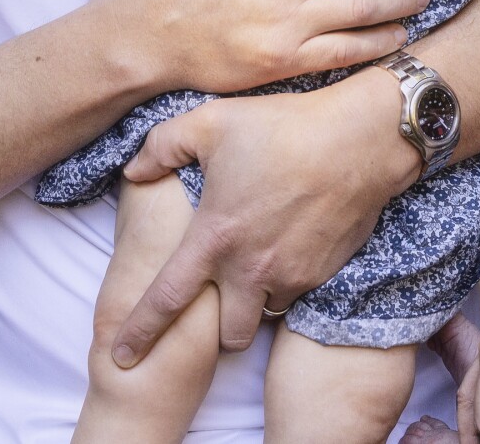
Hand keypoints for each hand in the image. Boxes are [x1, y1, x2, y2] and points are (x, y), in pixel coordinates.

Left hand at [110, 70, 419, 364]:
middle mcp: (252, 269)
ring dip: (258, 301)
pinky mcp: (324, 273)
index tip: (119, 357)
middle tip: (221, 296)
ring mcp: (292, 275)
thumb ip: (162, 146)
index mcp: (215, 238)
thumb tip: (135, 170)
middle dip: (218, 329)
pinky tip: (292, 245)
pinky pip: (299, 293)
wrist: (360, 140)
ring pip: (267, 314)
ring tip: (260, 264)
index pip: (166, 300)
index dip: (139, 332)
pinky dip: (290, 280)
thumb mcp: (211, 122)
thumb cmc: (283, 126)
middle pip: (227, 337)